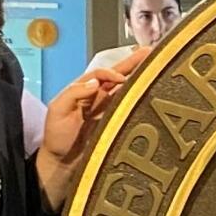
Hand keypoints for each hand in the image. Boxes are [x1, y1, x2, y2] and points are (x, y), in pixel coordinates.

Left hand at [36, 47, 150, 211]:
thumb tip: (96, 81)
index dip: (112, 72)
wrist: (64, 164)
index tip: (122, 79)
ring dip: (141, 76)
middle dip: (135, 62)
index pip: (101, 73)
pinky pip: (131, 107)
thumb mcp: (58, 111)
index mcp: (83, 89)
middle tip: (151, 52)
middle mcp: (99, 96)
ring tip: (158, 66)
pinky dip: (142, 98)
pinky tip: (154, 91)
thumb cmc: (57, 137)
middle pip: (119, 74)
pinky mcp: (117, 122)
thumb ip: (74, 93)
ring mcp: (110, 109)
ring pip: (128, 88)